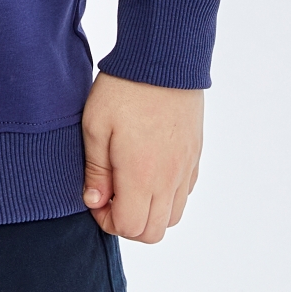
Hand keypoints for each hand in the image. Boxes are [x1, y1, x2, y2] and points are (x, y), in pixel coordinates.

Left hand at [81, 72, 203, 242]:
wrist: (164, 59)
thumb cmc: (124, 89)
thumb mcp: (95, 126)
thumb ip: (96, 170)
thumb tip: (95, 202)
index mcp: (143, 176)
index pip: (131, 228)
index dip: (107, 221)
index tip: (95, 196)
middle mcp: (170, 179)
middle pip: (154, 232)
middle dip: (128, 223)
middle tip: (109, 193)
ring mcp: (186, 169)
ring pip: (173, 217)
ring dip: (149, 212)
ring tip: (128, 182)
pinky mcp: (195, 156)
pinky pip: (184, 193)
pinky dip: (167, 196)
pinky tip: (148, 170)